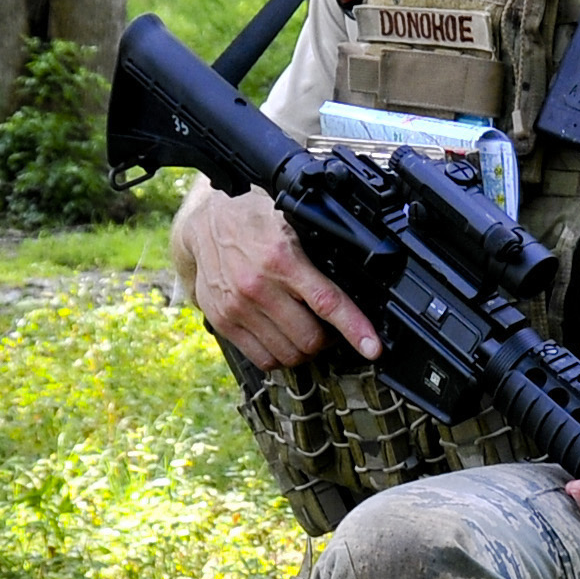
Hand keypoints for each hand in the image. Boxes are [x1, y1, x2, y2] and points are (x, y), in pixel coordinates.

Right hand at [172, 185, 378, 371]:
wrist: (207, 221)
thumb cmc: (254, 218)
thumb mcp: (293, 221)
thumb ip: (319, 250)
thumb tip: (356, 275)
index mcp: (281, 260)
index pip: (327, 302)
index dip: (354, 328)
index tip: (372, 347)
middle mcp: (257, 287)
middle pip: (310, 339)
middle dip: (329, 339)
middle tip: (331, 327)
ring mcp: (238, 308)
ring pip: (289, 354)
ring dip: (305, 349)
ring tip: (306, 329)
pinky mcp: (224, 322)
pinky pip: (263, 359)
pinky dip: (281, 355)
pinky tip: (284, 337)